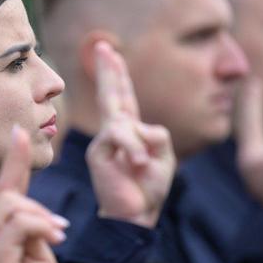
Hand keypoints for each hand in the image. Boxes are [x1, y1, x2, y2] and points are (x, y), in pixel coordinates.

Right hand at [0, 126, 68, 262]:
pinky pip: (18, 224)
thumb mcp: (39, 253)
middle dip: (39, 205)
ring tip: (56, 237)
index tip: (19, 131)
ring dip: (42, 218)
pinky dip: (41, 227)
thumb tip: (43, 216)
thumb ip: (37, 229)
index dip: (14, 159)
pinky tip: (54, 240)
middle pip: (8, 192)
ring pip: (13, 204)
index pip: (5, 187)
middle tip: (59, 229)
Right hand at [86, 41, 175, 227]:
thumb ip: (156, 135)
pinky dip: (135, 150)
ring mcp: (104, 142)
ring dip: (139, 145)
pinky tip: (137, 166)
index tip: (111, 52)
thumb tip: (138, 129)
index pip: (124, 97)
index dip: (118, 74)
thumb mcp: (164, 156)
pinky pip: (121, 138)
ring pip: (124, 122)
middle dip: (108, 70)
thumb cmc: (149, 188)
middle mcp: (114, 132)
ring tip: (142, 166)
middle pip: (111, 95)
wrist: (134, 216)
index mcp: (131, 131)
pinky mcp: (98, 153)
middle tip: (102, 46)